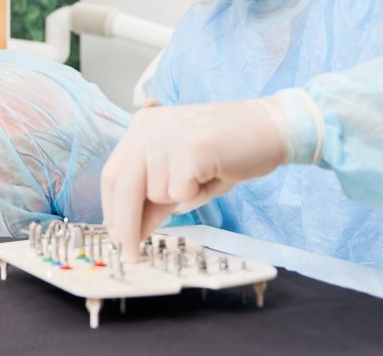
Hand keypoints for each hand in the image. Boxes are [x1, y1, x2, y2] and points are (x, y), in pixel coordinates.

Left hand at [101, 96, 289, 259]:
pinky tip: (214, 172)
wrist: (271, 128)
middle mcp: (149, 126)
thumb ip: (156, 196)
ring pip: (157, 194)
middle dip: (125, 226)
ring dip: (182, 198)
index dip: (112, 210)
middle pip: (122, 186)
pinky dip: (198, 194)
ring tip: (205, 175)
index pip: (112, 174)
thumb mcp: (183, 173)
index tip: (116, 237)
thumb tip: (133, 231)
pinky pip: (181, 194)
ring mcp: (167, 134)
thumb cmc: (228, 151)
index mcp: (142, 126)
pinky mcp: (189, 148)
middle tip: (130, 256)